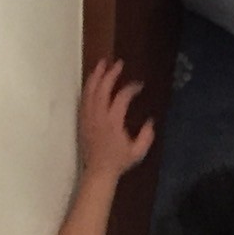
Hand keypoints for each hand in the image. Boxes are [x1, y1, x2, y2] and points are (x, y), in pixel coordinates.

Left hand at [80, 58, 154, 179]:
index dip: (131, 88)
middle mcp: (99, 115)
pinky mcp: (82, 119)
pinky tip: (92, 80)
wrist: (98, 171)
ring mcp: (89, 116)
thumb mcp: (138, 152)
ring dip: (96, 75)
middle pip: (103, 87)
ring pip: (90, 90)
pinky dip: (88, 86)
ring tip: (102, 63)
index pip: (122, 96)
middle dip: (111, 73)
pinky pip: (84, 98)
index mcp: (113, 121)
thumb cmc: (119, 162)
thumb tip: (151, 121)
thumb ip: (146, 136)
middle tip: (118, 63)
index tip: (139, 86)